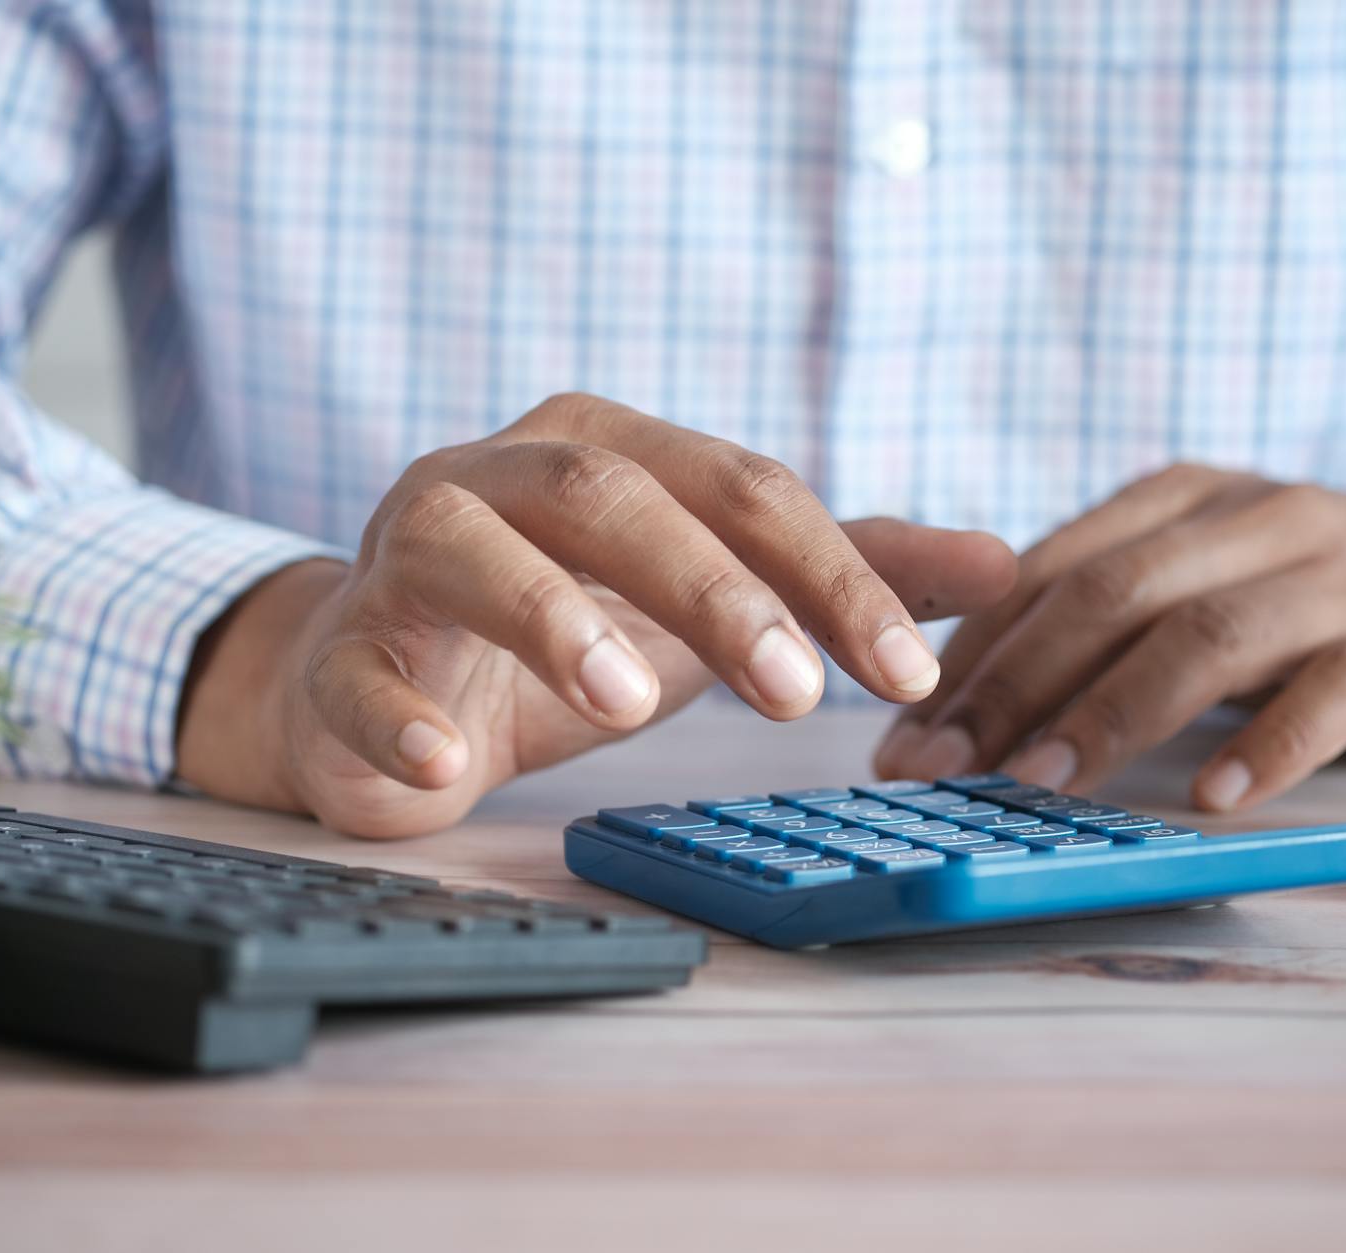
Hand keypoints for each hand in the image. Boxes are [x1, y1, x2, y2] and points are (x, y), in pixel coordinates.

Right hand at [178, 393, 1016, 837]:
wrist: (390, 682)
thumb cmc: (567, 628)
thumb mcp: (713, 598)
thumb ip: (842, 574)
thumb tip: (1004, 564)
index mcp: (608, 450)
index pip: (738, 485)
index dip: (828, 572)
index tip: (907, 671)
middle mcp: (501, 475)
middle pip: (610, 492)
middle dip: (710, 585)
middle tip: (794, 693)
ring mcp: (406, 555)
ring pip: (469, 546)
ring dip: (549, 616)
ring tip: (628, 701)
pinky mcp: (340, 652)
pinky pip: (355, 672)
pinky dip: (396, 718)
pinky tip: (446, 769)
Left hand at [873, 464, 1345, 810]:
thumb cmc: (1299, 608)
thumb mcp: (1193, 586)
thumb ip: (1092, 618)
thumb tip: (946, 696)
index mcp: (1186, 497)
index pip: (1051, 568)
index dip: (970, 653)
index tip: (906, 733)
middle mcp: (1259, 517)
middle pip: (1112, 594)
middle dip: (1011, 684)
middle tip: (944, 767)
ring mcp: (1340, 574)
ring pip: (1208, 634)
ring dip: (1113, 713)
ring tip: (1042, 784)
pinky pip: (1334, 689)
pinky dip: (1269, 744)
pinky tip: (1212, 799)